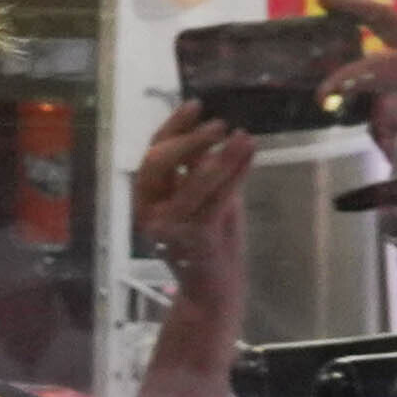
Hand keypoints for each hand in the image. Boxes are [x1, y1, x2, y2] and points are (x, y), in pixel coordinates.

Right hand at [129, 109, 256, 266]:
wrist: (212, 291)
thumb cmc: (208, 243)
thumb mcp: (202, 199)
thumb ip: (199, 171)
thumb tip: (209, 133)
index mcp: (146, 199)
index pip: (153, 153)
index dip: (173, 126)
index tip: (196, 105)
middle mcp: (148, 212)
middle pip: (159, 163)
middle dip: (189, 139)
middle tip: (219, 124)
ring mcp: (168, 228)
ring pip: (193, 182)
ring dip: (221, 156)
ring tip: (243, 136)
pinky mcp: (193, 239)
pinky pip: (216, 200)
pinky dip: (236, 174)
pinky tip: (250, 156)